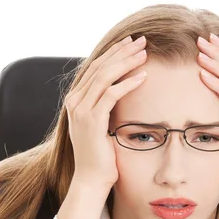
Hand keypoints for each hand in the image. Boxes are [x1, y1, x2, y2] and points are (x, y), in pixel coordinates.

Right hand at [64, 35, 148, 188]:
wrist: (91, 178)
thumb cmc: (100, 153)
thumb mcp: (100, 123)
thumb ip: (103, 104)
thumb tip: (120, 87)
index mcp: (75, 99)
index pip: (95, 67)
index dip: (113, 52)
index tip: (131, 43)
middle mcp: (74, 101)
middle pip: (100, 67)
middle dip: (122, 51)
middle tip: (142, 40)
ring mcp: (80, 110)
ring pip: (105, 76)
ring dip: (126, 62)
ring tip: (145, 54)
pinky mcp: (91, 120)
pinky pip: (111, 95)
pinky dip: (128, 83)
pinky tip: (143, 77)